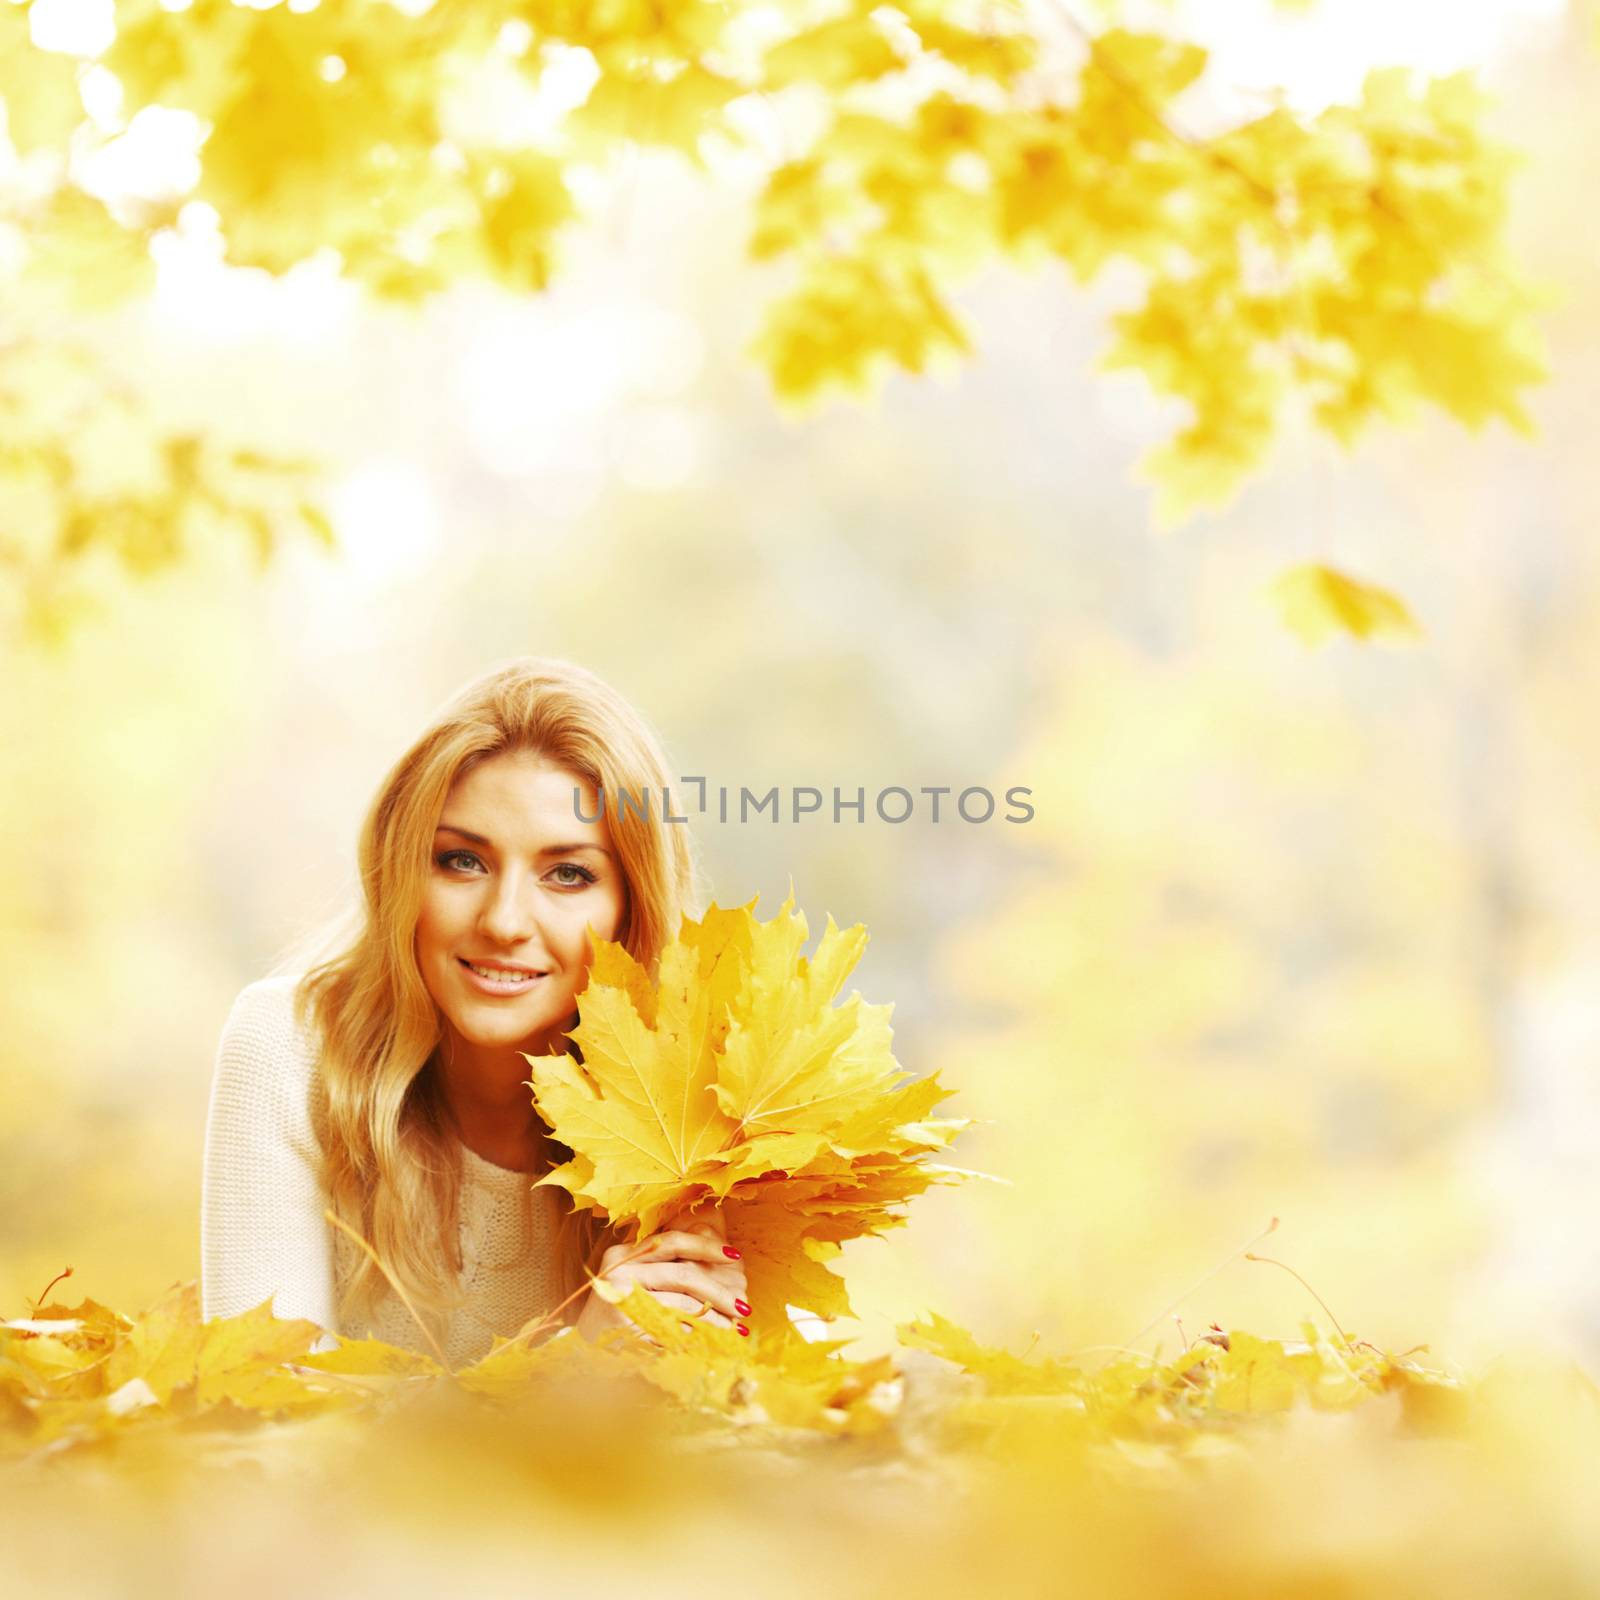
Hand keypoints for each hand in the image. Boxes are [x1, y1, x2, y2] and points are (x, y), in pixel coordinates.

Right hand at [574, 1210, 749, 1344]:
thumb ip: (668, 1263)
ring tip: (734, 1328)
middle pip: (682, 1273)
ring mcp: (619, 1298)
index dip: (706, 1246)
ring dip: (714, 1318)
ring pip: (681, 1303)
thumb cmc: (619, 1314)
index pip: (672, 1239)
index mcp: (624, 1253)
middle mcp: (619, 1271)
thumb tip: (719, 1246)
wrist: (582, 1351)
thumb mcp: (637, 1280)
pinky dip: (695, 1335)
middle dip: (719, 1290)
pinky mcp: (623, 1327)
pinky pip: (671, 1329)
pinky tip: (711, 1342)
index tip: (734, 1256)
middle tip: (744, 1306)